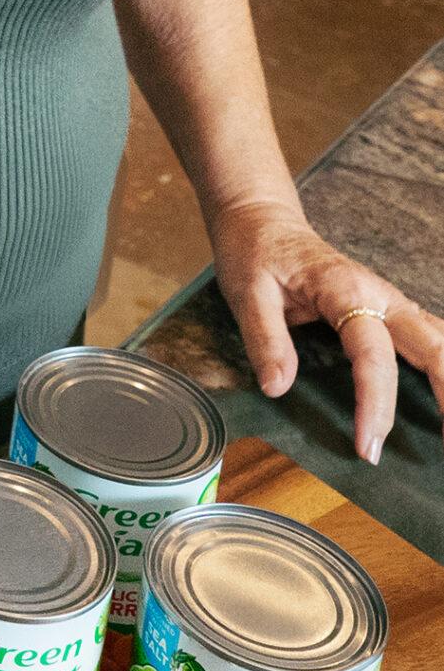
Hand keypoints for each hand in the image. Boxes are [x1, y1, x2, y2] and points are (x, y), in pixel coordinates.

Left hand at [209, 197, 443, 464]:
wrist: (263, 222)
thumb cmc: (255, 254)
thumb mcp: (246, 292)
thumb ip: (264, 339)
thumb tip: (278, 388)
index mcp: (344, 290)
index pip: (372, 354)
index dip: (376, 403)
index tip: (369, 448)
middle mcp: (379, 296)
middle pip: (433, 346)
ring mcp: (390, 302)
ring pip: (441, 340)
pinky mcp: (390, 310)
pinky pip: (431, 338)